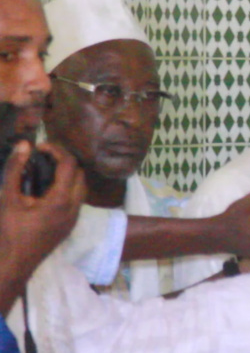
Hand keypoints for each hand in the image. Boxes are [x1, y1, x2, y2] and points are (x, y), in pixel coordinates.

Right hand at [0, 141, 85, 313]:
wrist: (14, 265)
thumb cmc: (9, 233)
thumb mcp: (8, 199)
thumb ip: (15, 170)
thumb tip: (24, 144)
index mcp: (62, 200)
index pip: (69, 164)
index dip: (57, 150)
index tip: (39, 146)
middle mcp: (74, 207)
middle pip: (80, 173)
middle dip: (65, 160)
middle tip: (43, 156)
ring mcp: (74, 217)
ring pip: (81, 187)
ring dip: (68, 173)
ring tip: (45, 168)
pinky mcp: (70, 224)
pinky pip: (77, 198)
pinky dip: (68, 186)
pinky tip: (47, 187)